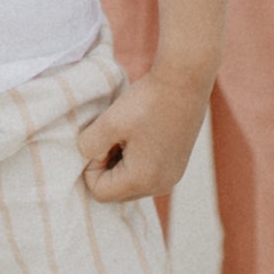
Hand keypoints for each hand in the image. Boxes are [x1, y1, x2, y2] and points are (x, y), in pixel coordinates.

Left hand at [77, 60, 213, 207]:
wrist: (184, 80)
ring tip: (127, 134)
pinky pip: (146, 174)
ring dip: (120, 162)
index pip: (100, 192)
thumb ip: (89, 146)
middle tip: (113, 136)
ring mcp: (171, 178)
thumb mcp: (109, 122)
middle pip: (116, 191)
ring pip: (130, 183)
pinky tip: (140, 134)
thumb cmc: (147, 101)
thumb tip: (90, 157)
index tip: (102, 139)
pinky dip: (136, 159)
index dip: (91, 166)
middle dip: (106, 166)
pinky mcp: (176, 166)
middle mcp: (160, 186)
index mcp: (142, 180)